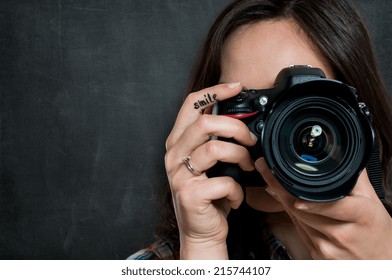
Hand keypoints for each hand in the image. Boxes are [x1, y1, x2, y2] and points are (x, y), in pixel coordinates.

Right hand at [165, 82, 257, 258]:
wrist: (201, 231)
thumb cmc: (208, 194)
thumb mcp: (209, 162)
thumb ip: (215, 139)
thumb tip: (241, 118)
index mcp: (178, 142)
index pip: (191, 104)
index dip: (215, 91)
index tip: (237, 87)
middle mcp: (174, 155)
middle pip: (205, 123)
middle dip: (236, 127)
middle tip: (251, 140)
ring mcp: (179, 175)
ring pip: (215, 149)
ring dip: (241, 156)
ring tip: (248, 166)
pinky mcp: (190, 195)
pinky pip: (224, 182)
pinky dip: (238, 191)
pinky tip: (236, 197)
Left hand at [255, 157, 391, 258]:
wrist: (380, 263)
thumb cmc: (376, 230)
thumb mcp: (371, 200)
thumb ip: (353, 177)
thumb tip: (336, 154)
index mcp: (361, 216)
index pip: (331, 205)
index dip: (308, 198)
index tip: (286, 183)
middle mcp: (342, 235)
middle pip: (303, 210)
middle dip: (279, 187)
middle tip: (264, 168)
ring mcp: (328, 248)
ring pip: (297, 219)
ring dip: (282, 199)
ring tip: (271, 181)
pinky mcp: (317, 256)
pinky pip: (299, 230)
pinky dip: (291, 214)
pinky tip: (287, 203)